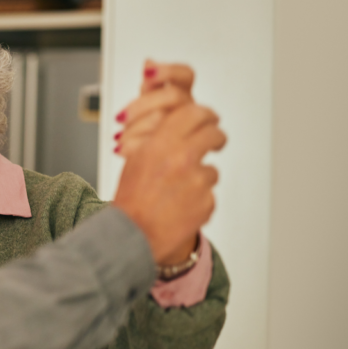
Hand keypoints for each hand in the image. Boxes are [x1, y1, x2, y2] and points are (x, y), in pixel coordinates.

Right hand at [112, 62, 225, 265]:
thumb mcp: (137, 160)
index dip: (205, 114)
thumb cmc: (131, 200)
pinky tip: (180, 208)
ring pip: (212, 170)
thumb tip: (180, 128)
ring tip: (178, 193)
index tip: (210, 119)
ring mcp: (197, 181)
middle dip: (217, 138)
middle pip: (213, 134)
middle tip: (216, 142)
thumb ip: (159, 140)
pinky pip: (209, 195)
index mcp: (161, 143)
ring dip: (201, 177)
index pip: (194, 113)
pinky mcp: (207, 202)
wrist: (131, 235)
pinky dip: (199, 200)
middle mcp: (182, 157)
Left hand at [113, 60, 195, 155]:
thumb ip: (151, 85)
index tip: (147, 72)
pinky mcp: (177, 150)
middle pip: (174, 97)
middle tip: (120, 117)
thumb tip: (148, 62)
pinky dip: (135, 146)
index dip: (168, 72)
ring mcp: (184, 130)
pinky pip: (159, 146)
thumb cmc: (157, 131)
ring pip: (165, 121)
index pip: (184, 76)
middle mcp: (187, 110)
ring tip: (119, 138)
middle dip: (142, 105)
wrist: (159, 166)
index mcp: (182, 95)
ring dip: (136, 129)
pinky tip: (121, 148)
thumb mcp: (152, 105)